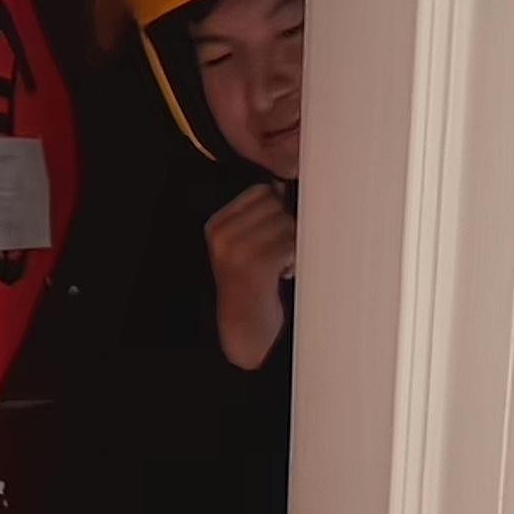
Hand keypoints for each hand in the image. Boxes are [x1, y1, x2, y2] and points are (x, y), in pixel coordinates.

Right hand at [204, 183, 295, 370]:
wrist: (246, 330)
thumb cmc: (254, 286)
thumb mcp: (247, 246)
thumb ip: (261, 216)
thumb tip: (285, 184)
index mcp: (217, 226)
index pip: (261, 191)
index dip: (277, 209)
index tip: (272, 237)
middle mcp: (223, 236)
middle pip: (276, 203)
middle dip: (286, 225)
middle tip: (278, 254)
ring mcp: (237, 250)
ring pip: (286, 222)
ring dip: (292, 244)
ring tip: (280, 266)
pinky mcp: (257, 265)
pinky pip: (291, 242)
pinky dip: (295, 257)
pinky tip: (284, 274)